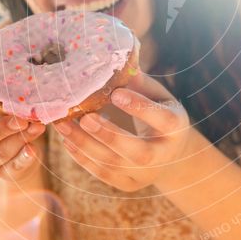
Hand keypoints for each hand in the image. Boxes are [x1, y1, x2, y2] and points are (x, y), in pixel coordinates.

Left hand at [51, 72, 195, 191]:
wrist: (171, 152)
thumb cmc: (159, 112)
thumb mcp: (157, 95)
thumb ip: (136, 81)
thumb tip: (109, 54)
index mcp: (176, 127)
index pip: (161, 119)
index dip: (139, 108)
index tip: (116, 93)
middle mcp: (164, 155)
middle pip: (137, 152)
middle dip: (109, 135)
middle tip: (85, 117)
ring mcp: (146, 174)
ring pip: (114, 165)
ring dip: (85, 145)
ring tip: (64, 126)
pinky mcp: (129, 185)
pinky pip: (103, 174)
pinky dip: (82, 158)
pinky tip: (68, 141)